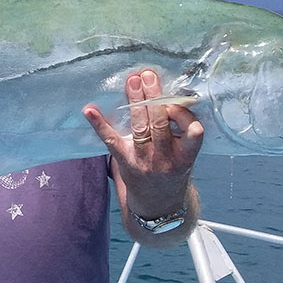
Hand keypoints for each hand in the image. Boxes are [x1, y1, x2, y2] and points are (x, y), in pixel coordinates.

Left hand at [83, 68, 202, 219]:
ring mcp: (144, 161)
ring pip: (140, 127)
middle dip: (155, 97)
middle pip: (160, 124)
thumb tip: (172, 94)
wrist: (159, 207)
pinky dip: (99, 124)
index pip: (192, 132)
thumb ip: (182, 132)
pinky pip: (111, 140)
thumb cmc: (174, 172)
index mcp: (186, 156)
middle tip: (148, 75)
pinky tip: (89, 110)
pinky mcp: (124, 161)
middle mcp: (165, 159)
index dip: (185, 114)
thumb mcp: (186, 156)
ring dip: (135, 102)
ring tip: (132, 81)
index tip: (176, 99)